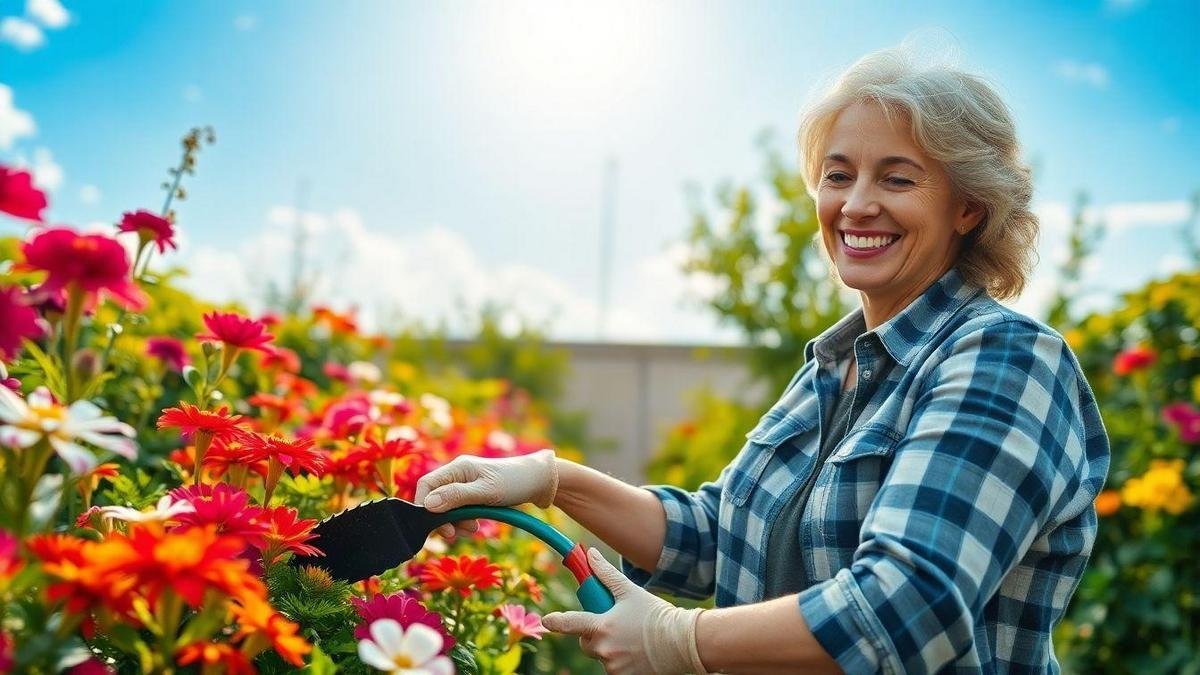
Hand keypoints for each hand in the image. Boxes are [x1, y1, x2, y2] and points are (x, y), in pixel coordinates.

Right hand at [413, 449, 558, 539]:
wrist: (539, 481)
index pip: (426, 485)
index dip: (425, 507)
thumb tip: (428, 505)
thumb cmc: (514, 482)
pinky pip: (460, 509)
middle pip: (436, 498)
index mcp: (457, 468)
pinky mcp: (474, 494)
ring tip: (473, 529)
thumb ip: (456, 497)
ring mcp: (466, 484)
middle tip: (458, 533)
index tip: (439, 526)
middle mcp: (458, 474)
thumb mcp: (485, 492)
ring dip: (456, 521)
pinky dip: (465, 520)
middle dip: (444, 518)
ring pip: (448, 507)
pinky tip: (476, 526)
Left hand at [541, 548, 707, 674]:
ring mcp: (613, 667)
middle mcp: (604, 649)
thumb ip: (606, 575)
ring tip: (632, 638)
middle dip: (593, 633)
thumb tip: (591, 555)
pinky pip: (614, 668)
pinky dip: (620, 661)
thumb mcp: (630, 592)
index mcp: (601, 627)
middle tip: (612, 623)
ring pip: (601, 655)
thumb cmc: (656, 615)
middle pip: (585, 642)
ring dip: (609, 648)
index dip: (556, 621)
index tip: (547, 620)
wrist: (683, 643)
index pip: (569, 624)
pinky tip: (636, 652)